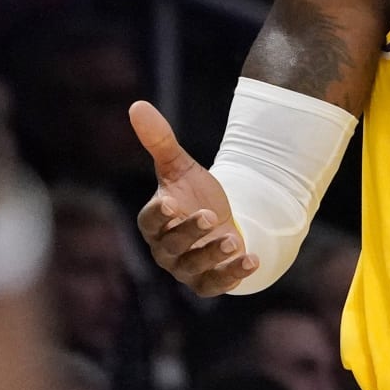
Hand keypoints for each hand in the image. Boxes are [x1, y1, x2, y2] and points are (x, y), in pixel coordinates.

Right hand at [128, 101, 256, 295]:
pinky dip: (233, 274)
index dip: (159, 214)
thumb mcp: (182, 168)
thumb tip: (137, 105)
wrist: (224, 221)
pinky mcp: (208, 281)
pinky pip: (215, 284)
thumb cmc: (195, 194)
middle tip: (210, 217)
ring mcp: (186, 267)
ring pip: (192, 267)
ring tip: (233, 240)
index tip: (171, 203)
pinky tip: (252, 260)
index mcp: (155, 221)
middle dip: (190, 233)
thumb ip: (160, 142)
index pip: (150, 221)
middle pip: (170, 245)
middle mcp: (166, 248)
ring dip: (212, 255)